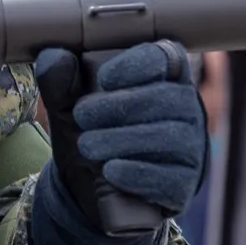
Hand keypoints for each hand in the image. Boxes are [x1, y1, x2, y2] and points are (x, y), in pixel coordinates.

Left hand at [30, 41, 205, 244]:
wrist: (84, 189)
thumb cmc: (87, 133)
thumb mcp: (66, 107)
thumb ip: (58, 80)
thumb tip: (56, 55)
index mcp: (160, 79)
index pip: (167, 57)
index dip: (140, 63)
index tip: (105, 78)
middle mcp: (184, 110)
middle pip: (169, 97)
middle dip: (121, 105)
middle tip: (82, 116)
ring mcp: (189, 148)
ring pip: (172, 136)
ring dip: (123, 139)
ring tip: (87, 145)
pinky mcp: (184, 184)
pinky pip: (172, 177)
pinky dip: (137, 173)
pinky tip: (110, 171)